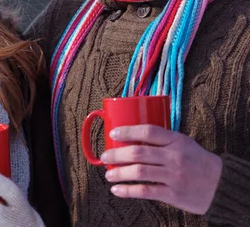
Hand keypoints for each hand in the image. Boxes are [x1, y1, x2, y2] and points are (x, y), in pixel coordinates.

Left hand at [102, 124, 222, 214]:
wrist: (221, 185)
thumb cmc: (197, 160)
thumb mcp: (183, 143)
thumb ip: (162, 139)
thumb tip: (130, 135)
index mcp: (176, 141)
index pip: (148, 131)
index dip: (128, 131)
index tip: (113, 133)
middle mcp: (174, 157)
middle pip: (139, 153)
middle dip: (117, 154)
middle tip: (105, 156)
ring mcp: (173, 176)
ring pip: (139, 172)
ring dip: (119, 173)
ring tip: (108, 174)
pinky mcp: (173, 194)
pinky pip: (146, 191)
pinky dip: (128, 191)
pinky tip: (117, 190)